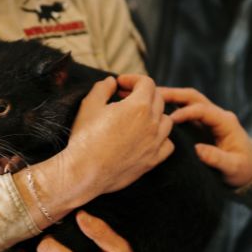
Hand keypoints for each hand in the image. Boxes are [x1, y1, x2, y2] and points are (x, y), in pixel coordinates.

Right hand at [63, 75, 173, 196]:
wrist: (84, 172)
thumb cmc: (85, 137)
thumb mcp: (89, 105)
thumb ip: (103, 88)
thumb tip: (111, 82)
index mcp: (139, 106)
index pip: (147, 83)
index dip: (133, 79)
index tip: (120, 85)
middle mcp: (152, 123)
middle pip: (158, 99)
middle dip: (142, 94)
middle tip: (124, 98)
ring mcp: (155, 143)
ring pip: (166, 121)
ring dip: (154, 114)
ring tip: (137, 118)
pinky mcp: (153, 160)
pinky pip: (168, 144)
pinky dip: (161, 138)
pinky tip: (146, 137)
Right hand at [160, 87, 251, 187]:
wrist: (250, 170)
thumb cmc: (243, 169)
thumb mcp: (234, 168)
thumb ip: (218, 159)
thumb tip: (198, 150)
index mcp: (226, 122)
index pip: (203, 110)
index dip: (186, 112)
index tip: (169, 120)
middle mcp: (217, 115)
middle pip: (193, 97)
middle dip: (173, 94)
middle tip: (152, 95)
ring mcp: (209, 118)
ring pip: (188, 101)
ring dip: (170, 97)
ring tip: (150, 98)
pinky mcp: (201, 124)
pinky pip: (185, 110)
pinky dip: (171, 107)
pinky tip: (156, 110)